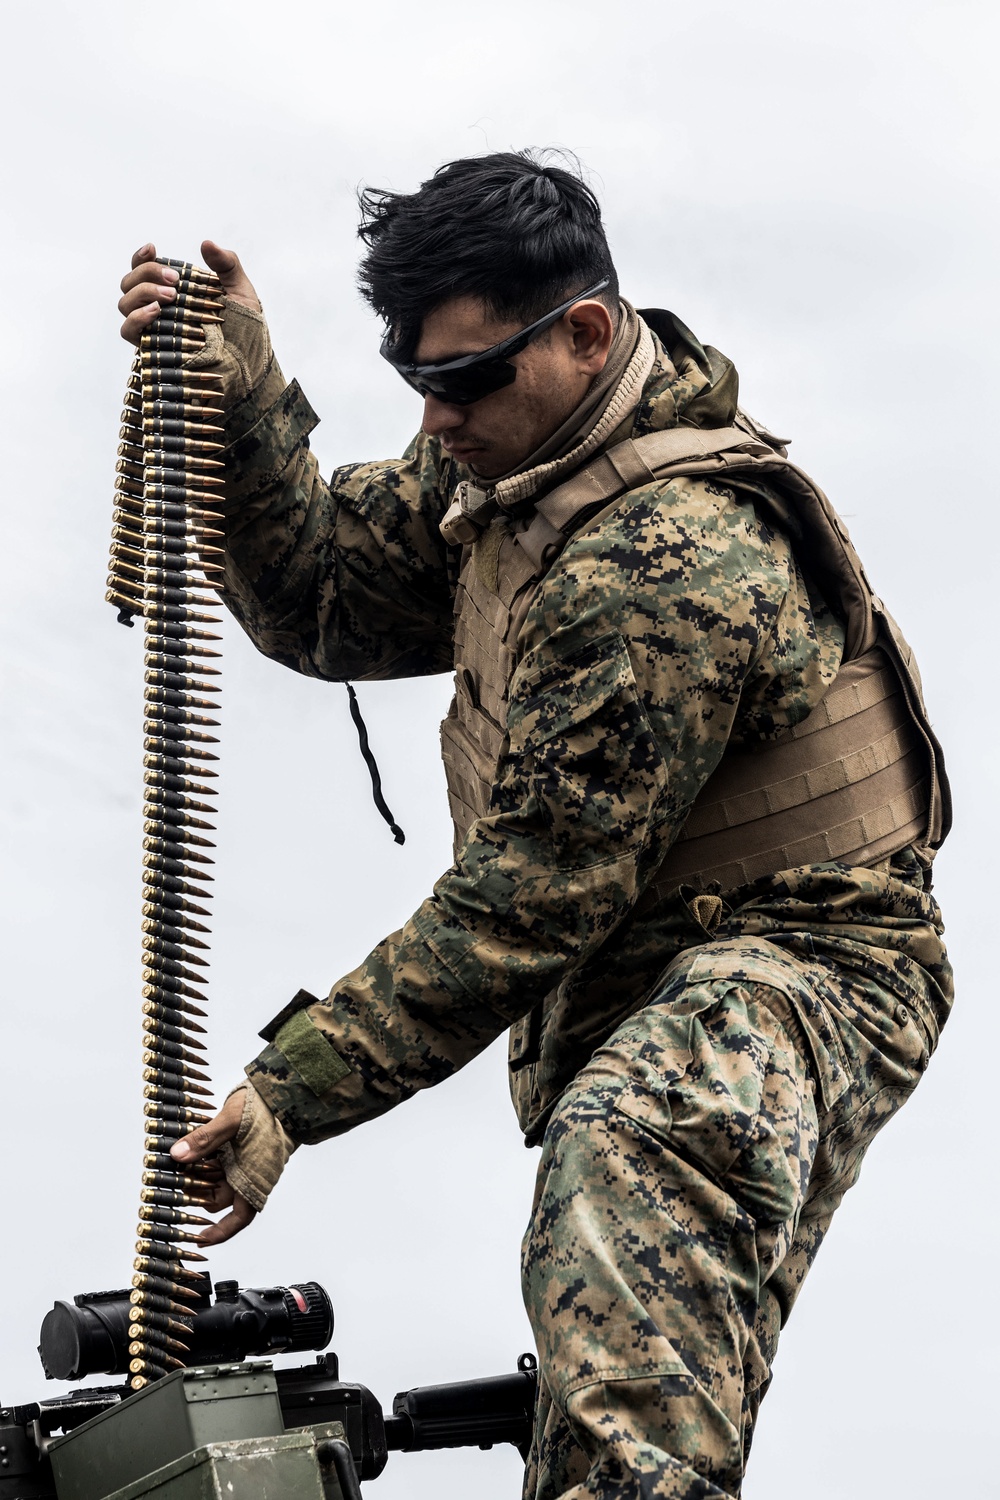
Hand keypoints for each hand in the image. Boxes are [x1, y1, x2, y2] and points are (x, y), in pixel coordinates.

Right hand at [118, 239, 260, 345]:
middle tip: (175, 281)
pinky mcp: (152, 348)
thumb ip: (226, 264)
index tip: (153, 248)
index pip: (143, 268)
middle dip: (147, 274)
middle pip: (130, 282)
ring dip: (142, 294)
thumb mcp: (240, 291)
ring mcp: (153, 328)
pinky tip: (155, 312)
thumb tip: (206, 244)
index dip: (141, 257)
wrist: (249, 362)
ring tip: (170, 296)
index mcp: (173, 289)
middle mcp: (158, 306)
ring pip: (125, 304)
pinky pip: (128, 330)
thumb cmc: (245, 327)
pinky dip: (137, 318)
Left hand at [170, 1089, 256, 1245]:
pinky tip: (191, 1147)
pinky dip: (204, 1158)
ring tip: (179, 1159)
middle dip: (195, 1191)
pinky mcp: (243, 1149)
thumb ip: (204, 1140)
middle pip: (217, 1197)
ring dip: (197, 1172)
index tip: (199, 1238)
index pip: (238, 1218)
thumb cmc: (268, 1108)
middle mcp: (250, 1175)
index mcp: (253, 1178)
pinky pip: (220, 1161)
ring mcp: (246, 1162)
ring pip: (215, 1178)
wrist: (288, 1090)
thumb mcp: (231, 1122)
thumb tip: (177, 1155)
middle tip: (174, 1177)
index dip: (219, 1232)